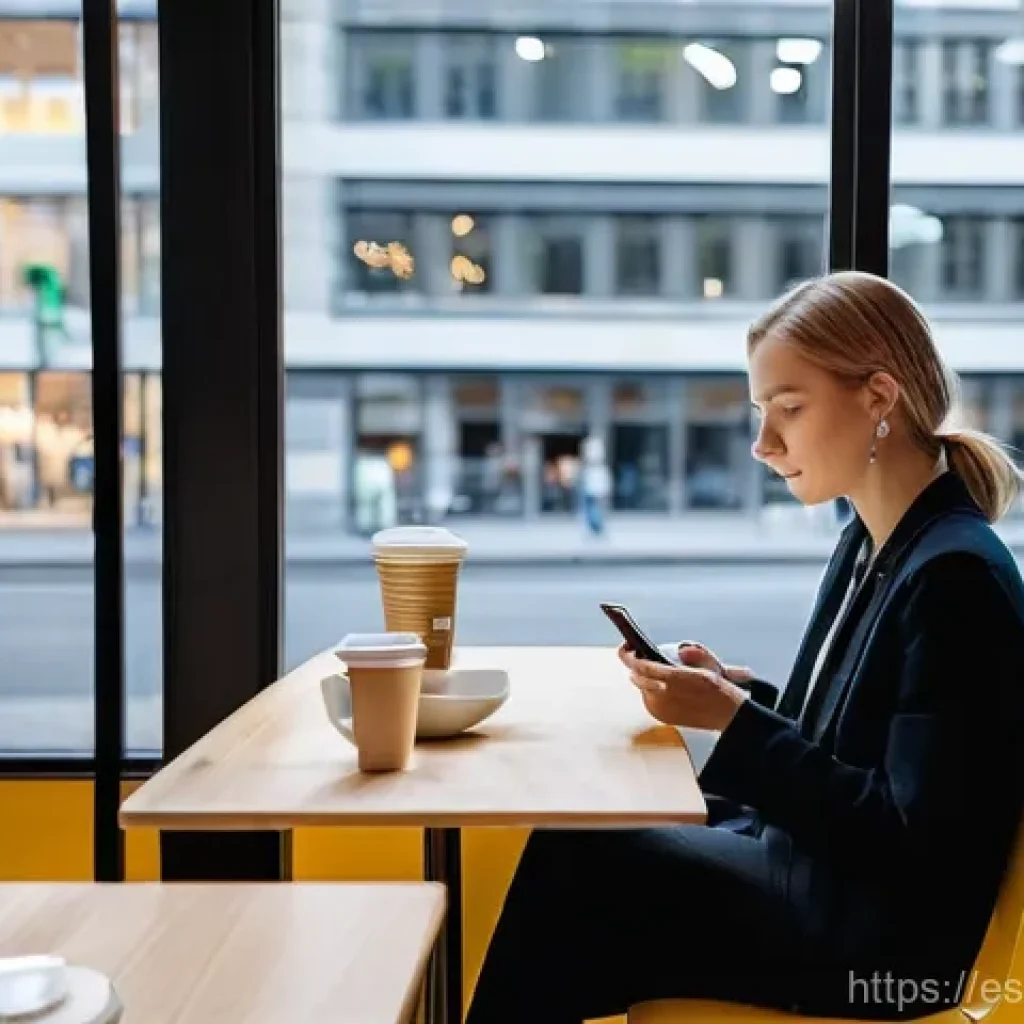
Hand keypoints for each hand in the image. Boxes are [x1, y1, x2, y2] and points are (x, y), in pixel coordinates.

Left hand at [617, 643, 747, 731]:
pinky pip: (648, 699)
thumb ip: (696, 653)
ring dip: (644, 678)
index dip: (629, 656)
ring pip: (642, 688)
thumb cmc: (720, 691)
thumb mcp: (711, 665)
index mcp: (674, 680)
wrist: (728, 716)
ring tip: (652, 669)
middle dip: (635, 665)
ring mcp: (660, 709)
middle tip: (638, 655)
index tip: (626, 647)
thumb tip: (683, 649)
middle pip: (636, 677)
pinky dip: (650, 690)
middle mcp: (663, 696)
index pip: (641, 666)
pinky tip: (660, 685)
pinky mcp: (661, 717)